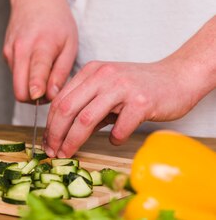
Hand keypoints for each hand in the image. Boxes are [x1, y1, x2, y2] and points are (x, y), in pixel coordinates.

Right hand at [5, 0, 77, 102]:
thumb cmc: (57, 20)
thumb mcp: (70, 44)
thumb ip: (61, 71)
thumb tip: (52, 95)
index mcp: (42, 46)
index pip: (35, 76)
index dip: (37, 93)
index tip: (41, 99)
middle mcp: (21, 50)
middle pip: (19, 90)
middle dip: (34, 99)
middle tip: (50, 94)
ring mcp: (10, 51)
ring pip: (16, 85)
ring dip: (30, 88)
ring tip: (46, 76)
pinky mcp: (5, 53)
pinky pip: (15, 75)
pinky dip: (25, 77)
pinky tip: (35, 63)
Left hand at [44, 57, 207, 157]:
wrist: (177, 76)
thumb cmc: (140, 87)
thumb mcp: (108, 90)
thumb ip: (88, 107)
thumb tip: (65, 133)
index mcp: (91, 71)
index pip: (61, 99)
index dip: (50, 123)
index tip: (47, 142)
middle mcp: (103, 76)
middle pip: (68, 108)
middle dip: (56, 133)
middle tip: (53, 152)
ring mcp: (122, 87)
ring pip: (86, 118)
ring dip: (74, 140)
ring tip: (69, 153)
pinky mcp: (142, 101)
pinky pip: (120, 126)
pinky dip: (114, 138)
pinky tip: (114, 140)